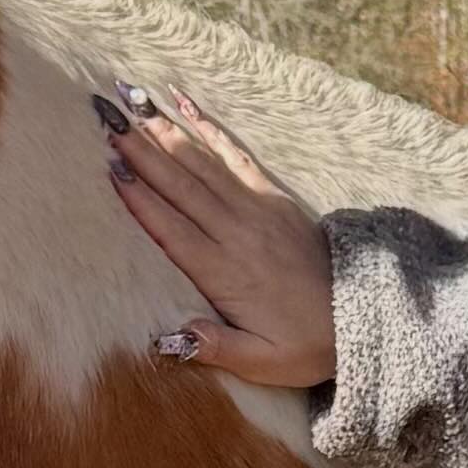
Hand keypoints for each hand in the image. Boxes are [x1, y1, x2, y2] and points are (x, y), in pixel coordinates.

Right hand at [99, 81, 337, 388]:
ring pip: (203, 166)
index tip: (111, 170)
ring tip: (132, 108)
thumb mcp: (262, 362)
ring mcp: (257, 209)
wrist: (360, 317)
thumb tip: (169, 339)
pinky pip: (235, 155)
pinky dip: (209, 129)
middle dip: (143, 155)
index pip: (173, 231)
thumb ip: (217, 348)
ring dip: (166, 136)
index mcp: (226, 273)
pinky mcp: (274, 197)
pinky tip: (185, 105)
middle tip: (108, 124)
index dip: (141, 200)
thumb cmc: (303, 345)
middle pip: (182, 188)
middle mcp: (238, 233)